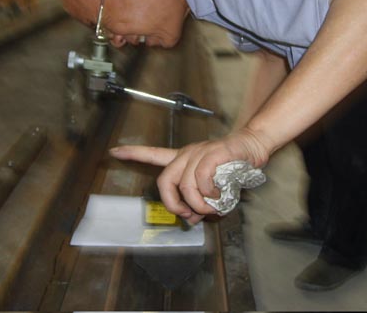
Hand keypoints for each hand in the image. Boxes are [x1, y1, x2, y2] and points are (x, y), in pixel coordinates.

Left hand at [110, 128, 271, 224]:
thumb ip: (198, 202)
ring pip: (185, 184)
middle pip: (165, 180)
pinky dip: (209, 193)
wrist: (253, 147)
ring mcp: (199, 152)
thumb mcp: (212, 188)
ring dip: (198, 203)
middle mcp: (187, 153)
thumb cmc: (233, 168)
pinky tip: (217, 194)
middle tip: (187, 214)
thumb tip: (190, 217)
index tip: (114, 151)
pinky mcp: (213, 152)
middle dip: (172, 203)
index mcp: (183, 159)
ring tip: (211, 208)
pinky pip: (202, 178)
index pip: (154, 154)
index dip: (133, 154)